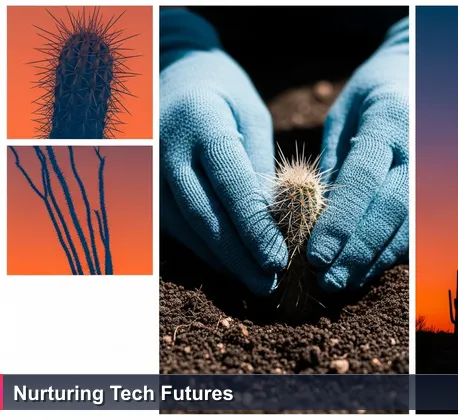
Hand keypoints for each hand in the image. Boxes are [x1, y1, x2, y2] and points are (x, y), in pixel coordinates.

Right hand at [159, 9, 286, 294]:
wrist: (170, 70)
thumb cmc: (224, 92)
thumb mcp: (252, 114)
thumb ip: (261, 163)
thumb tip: (276, 221)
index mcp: (201, 121)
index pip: (231, 183)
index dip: (255, 226)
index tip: (278, 258)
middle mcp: (167, 147)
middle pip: (205, 213)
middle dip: (239, 255)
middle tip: (269, 284)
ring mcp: (149, 168)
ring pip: (186, 226)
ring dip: (222, 260)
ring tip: (255, 282)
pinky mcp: (144, 185)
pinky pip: (175, 226)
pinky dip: (203, 249)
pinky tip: (230, 265)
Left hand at [307, 17, 409, 291]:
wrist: (420, 75)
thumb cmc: (372, 93)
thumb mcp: (344, 113)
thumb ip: (333, 159)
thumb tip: (314, 212)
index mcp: (389, 121)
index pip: (363, 179)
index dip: (340, 221)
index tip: (316, 254)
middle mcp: (418, 149)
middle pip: (389, 209)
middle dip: (357, 249)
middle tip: (326, 279)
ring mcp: (433, 170)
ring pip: (406, 226)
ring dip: (372, 260)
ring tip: (341, 283)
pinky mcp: (437, 189)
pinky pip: (415, 228)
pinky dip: (387, 253)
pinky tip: (363, 271)